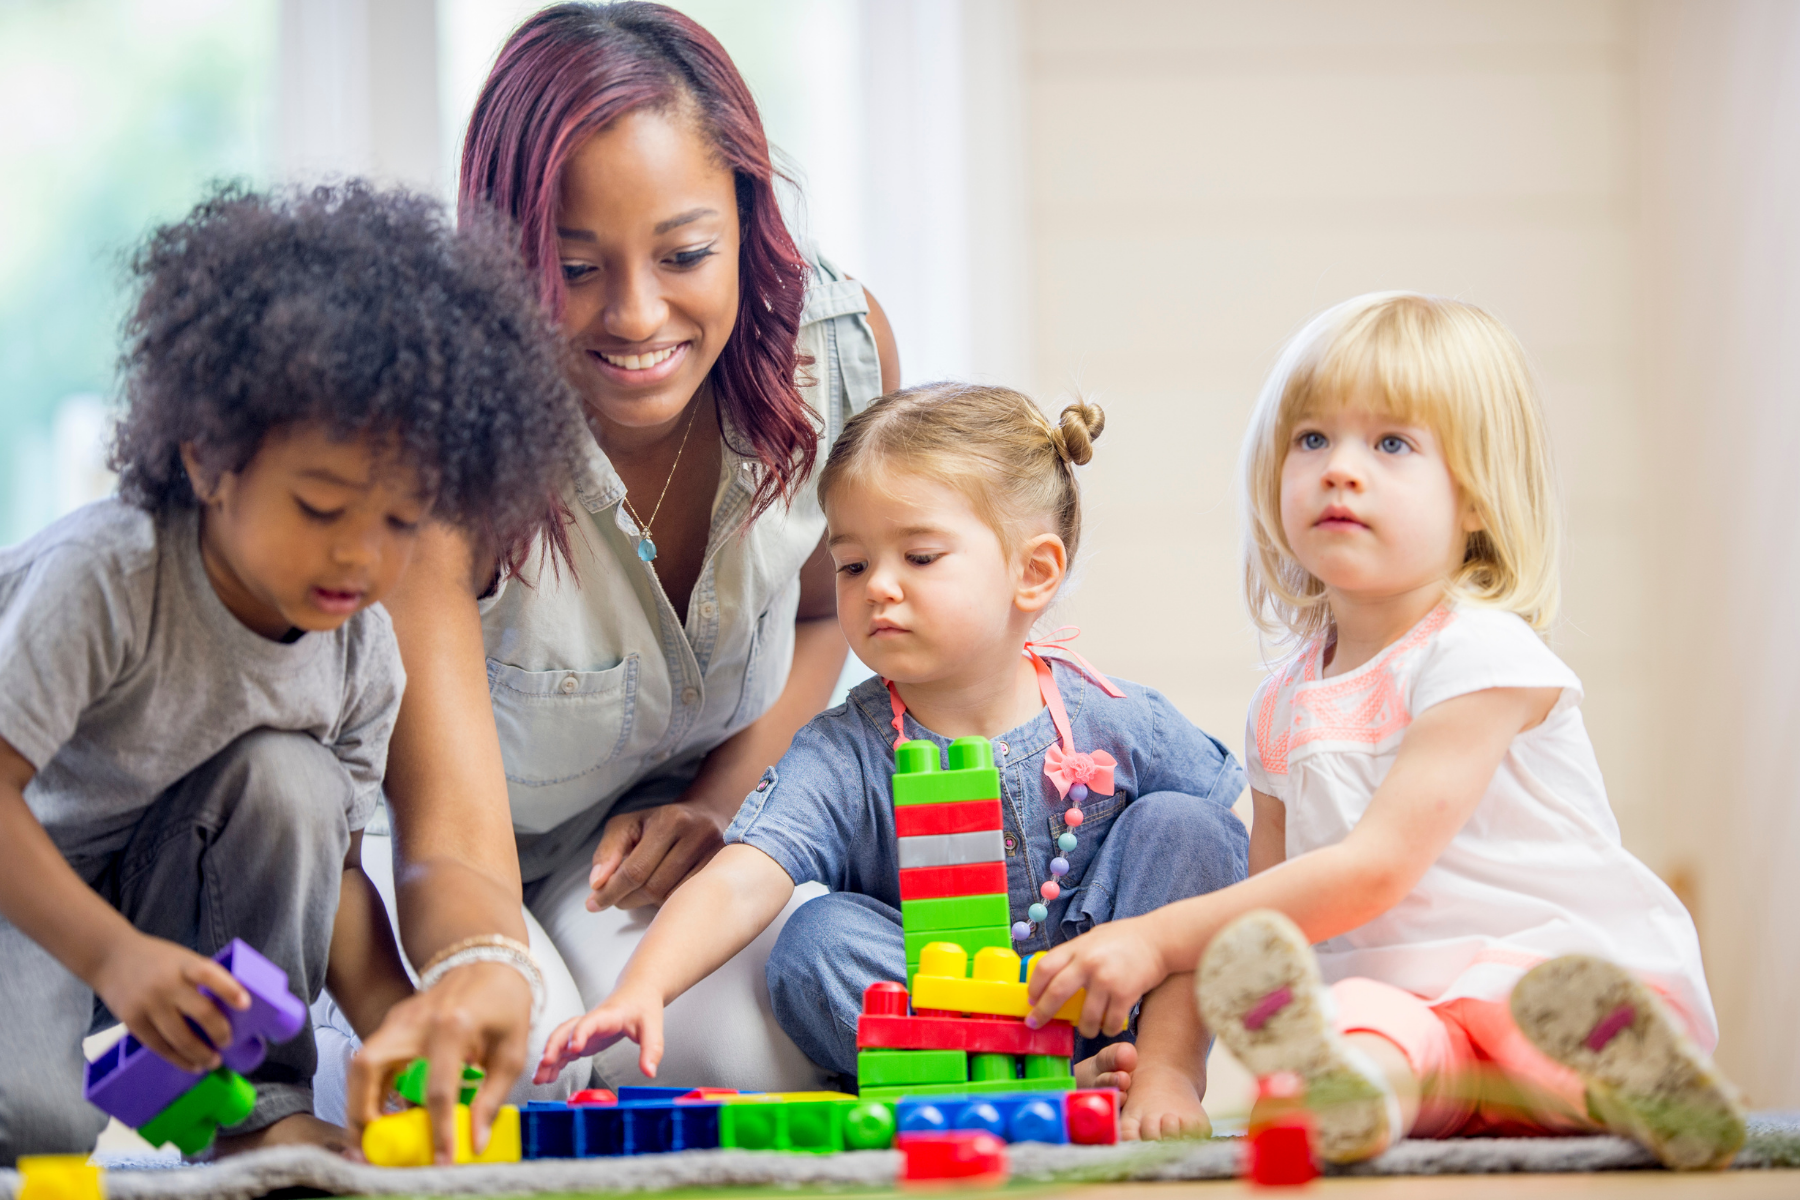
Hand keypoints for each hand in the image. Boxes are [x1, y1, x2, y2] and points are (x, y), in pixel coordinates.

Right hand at [90, 931, 250, 1073]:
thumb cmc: (156, 960)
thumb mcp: (181, 959)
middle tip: (228, 1042)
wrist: (110, 957)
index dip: (229, 989)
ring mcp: (148, 1003)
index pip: (209, 974)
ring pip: (179, 1037)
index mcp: (183, 964)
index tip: (246, 1004)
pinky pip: (158, 1046)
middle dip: (219, 1031)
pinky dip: (177, 1059)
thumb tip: (230, 1007)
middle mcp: (166, 983)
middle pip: (200, 1011)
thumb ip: (200, 977)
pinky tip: (190, 1064)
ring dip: (200, 1054)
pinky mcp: (132, 1021)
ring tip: (212, 1062)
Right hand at [346, 962, 530, 1163]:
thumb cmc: (505, 1003)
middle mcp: (417, 1022)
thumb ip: (491, 1098)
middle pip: (367, 1067)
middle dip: (361, 1113)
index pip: (437, 1090)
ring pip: (360, 1063)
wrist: (490, 960)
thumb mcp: (511, 1052)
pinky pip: (373, 1059)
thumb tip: (475, 1141)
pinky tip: (386, 1111)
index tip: (442, 1159)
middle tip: (369, 1147)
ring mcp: (399, 1019)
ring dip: (359, 1103)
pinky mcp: (393, 1022)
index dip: (439, 1130)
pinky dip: (372, 1088)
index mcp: (453, 1027)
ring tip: (370, 1137)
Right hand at [536, 984, 663, 1083]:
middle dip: (553, 1046)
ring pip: (560, 1041)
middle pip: (565, 1030)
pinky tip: (547, 1077)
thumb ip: (652, 1049)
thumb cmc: (643, 1006)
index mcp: (607, 1015)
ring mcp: (584, 1030)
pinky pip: (564, 1050)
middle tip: (545, 1064)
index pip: (589, 1022)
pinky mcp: (583, 1039)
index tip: (575, 1048)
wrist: (637, 992)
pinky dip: (555, 1063)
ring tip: (538, 1078)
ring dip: (548, 1058)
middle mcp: (590, 1021)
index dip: (580, 1033)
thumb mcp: (652, 1027)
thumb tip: (650, 1072)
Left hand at [587, 796, 728, 910]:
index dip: (611, 891)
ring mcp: (715, 856)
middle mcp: (698, 835)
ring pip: (670, 898)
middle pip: (653, 887)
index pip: (635, 870)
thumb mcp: (628, 826)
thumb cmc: (660, 823)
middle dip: (627, 899)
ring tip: (639, 892)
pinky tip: (661, 893)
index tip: (594, 904)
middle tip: (617, 899)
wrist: (707, 816)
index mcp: (671, 820)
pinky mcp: (724, 872)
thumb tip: (597, 884)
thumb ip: (607, 852)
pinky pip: (687, 902)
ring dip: (647, 904)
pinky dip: (668, 904)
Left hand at [1024, 916, 1167, 1036]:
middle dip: (1043, 1013)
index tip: (1031, 1000)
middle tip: (1037, 1024)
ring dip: (1085, 1028)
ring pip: (1085, 1018)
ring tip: (1089, 1028)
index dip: (1034, 987)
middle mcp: (1089, 963)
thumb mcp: (1093, 938)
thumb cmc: (1126, 939)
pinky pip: (1110, 1023)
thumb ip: (1075, 956)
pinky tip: (1110, 1025)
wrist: (1160, 939)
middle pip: (1055, 994)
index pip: (1044, 968)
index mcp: (1078, 947)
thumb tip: (1053, 975)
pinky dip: (1108, 1029)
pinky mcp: (1126, 994)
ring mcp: (1107, 980)